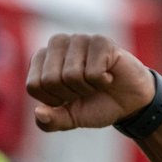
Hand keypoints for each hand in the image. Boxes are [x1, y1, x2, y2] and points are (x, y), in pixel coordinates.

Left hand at [26, 34, 155, 132]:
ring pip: (71, 75)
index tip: (67, 98)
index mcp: (42, 60)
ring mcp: (79, 39)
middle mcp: (57, 44)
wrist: (128, 102)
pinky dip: (102, 82)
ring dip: (86, 88)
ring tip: (95, 82)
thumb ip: (50, 122)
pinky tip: (108, 75)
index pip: (33, 85)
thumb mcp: (69, 119)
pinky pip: (92, 72)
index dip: (52, 101)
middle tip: (84, 90)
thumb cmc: (95, 105)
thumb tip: (39, 113)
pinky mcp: (101, 41)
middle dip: (69, 94)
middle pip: (49, 80)